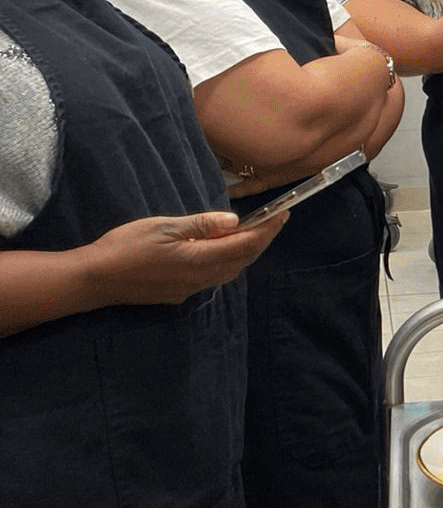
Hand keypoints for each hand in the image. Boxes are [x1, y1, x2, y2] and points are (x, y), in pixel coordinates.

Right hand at [87, 210, 287, 304]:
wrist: (94, 280)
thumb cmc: (124, 248)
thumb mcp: (163, 227)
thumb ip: (201, 225)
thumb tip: (234, 221)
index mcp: (198, 260)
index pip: (245, 245)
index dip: (268, 230)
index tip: (283, 214)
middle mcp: (199, 279)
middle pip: (243, 260)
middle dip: (262, 240)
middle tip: (275, 220)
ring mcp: (189, 289)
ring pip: (230, 271)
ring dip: (245, 253)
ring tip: (254, 232)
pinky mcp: (178, 293)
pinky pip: (213, 278)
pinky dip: (226, 262)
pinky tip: (222, 250)